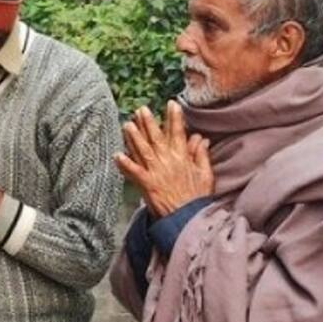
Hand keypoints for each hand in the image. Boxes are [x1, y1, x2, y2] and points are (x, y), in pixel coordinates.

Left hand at [115, 102, 214, 217]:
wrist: (188, 218)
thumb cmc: (197, 197)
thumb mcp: (205, 174)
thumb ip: (201, 155)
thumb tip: (201, 138)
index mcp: (182, 158)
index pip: (178, 133)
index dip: (174, 117)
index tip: (171, 103)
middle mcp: (168, 162)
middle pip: (156, 138)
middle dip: (148, 122)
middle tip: (141, 109)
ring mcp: (156, 172)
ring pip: (142, 150)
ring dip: (134, 137)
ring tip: (127, 124)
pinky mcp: (147, 185)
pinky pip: (133, 172)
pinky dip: (125, 164)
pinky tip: (117, 155)